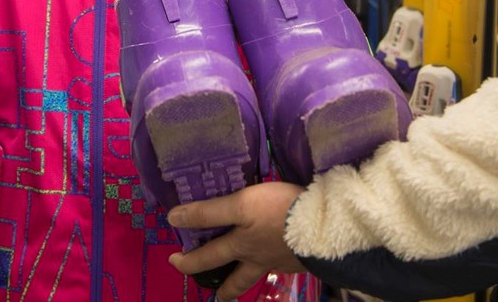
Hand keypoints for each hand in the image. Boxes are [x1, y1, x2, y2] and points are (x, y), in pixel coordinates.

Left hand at [168, 182, 307, 300]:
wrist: (324, 228)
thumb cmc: (280, 212)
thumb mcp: (241, 204)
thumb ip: (209, 212)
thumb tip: (174, 219)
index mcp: (240, 245)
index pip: (207, 252)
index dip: (187, 252)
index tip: (173, 253)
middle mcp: (256, 258)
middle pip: (236, 278)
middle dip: (223, 288)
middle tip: (216, 296)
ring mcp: (279, 261)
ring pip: (257, 277)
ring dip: (244, 285)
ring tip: (237, 291)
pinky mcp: (300, 260)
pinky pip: (280, 268)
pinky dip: (273, 269)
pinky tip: (276, 263)